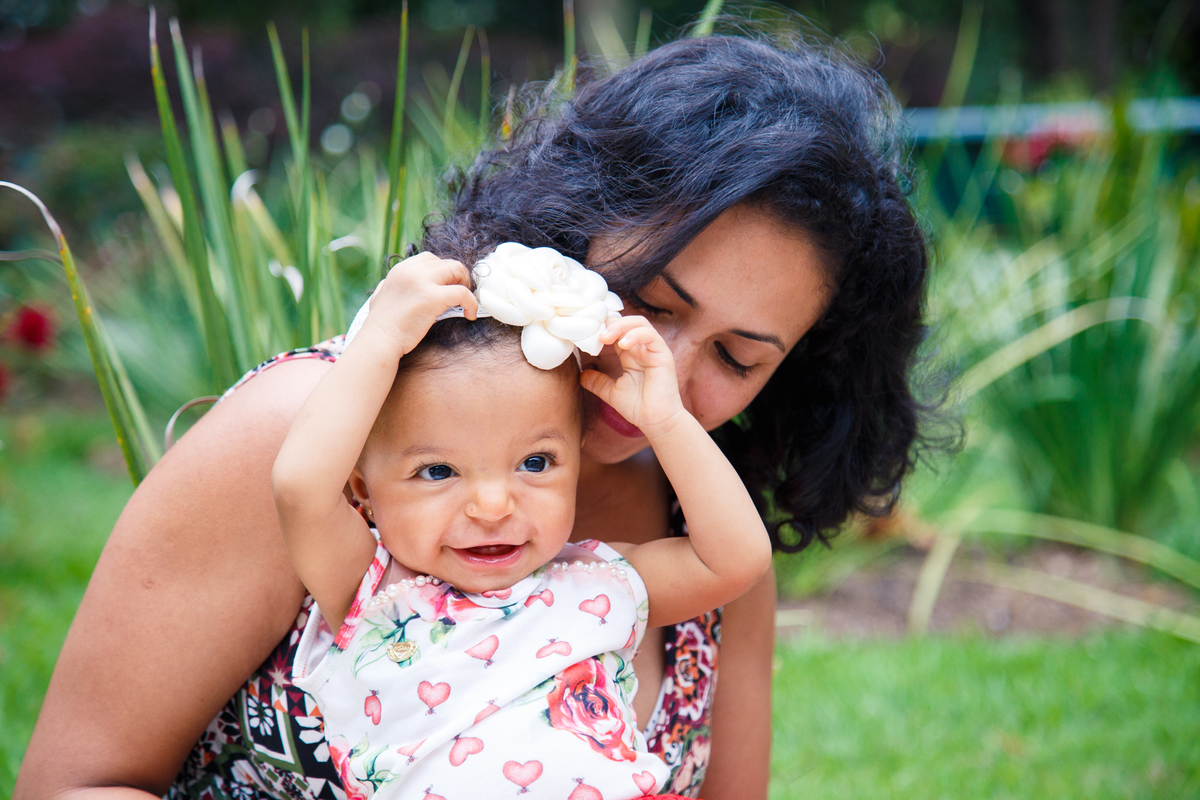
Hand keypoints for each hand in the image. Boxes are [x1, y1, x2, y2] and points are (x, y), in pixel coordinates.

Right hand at [356, 252, 478, 355]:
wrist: (379, 340)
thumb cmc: (381, 325)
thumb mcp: (381, 295)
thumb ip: (392, 285)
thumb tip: (390, 284)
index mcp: (401, 269)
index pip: (431, 259)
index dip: (444, 271)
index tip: (448, 286)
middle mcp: (412, 270)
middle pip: (447, 262)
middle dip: (458, 276)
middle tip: (461, 294)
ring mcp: (422, 282)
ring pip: (457, 270)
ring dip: (466, 284)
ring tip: (466, 302)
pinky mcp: (432, 297)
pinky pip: (463, 293)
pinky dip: (471, 303)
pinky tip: (469, 315)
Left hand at [580, 316, 687, 439]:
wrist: (656, 422)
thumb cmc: (639, 408)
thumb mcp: (611, 392)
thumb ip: (598, 382)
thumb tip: (581, 375)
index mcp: (630, 355)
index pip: (617, 331)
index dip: (603, 328)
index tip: (587, 334)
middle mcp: (642, 349)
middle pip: (627, 322)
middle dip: (609, 324)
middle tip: (595, 335)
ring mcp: (653, 350)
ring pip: (639, 323)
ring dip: (620, 326)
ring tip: (605, 338)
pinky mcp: (663, 355)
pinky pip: (650, 335)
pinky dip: (635, 335)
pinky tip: (623, 344)